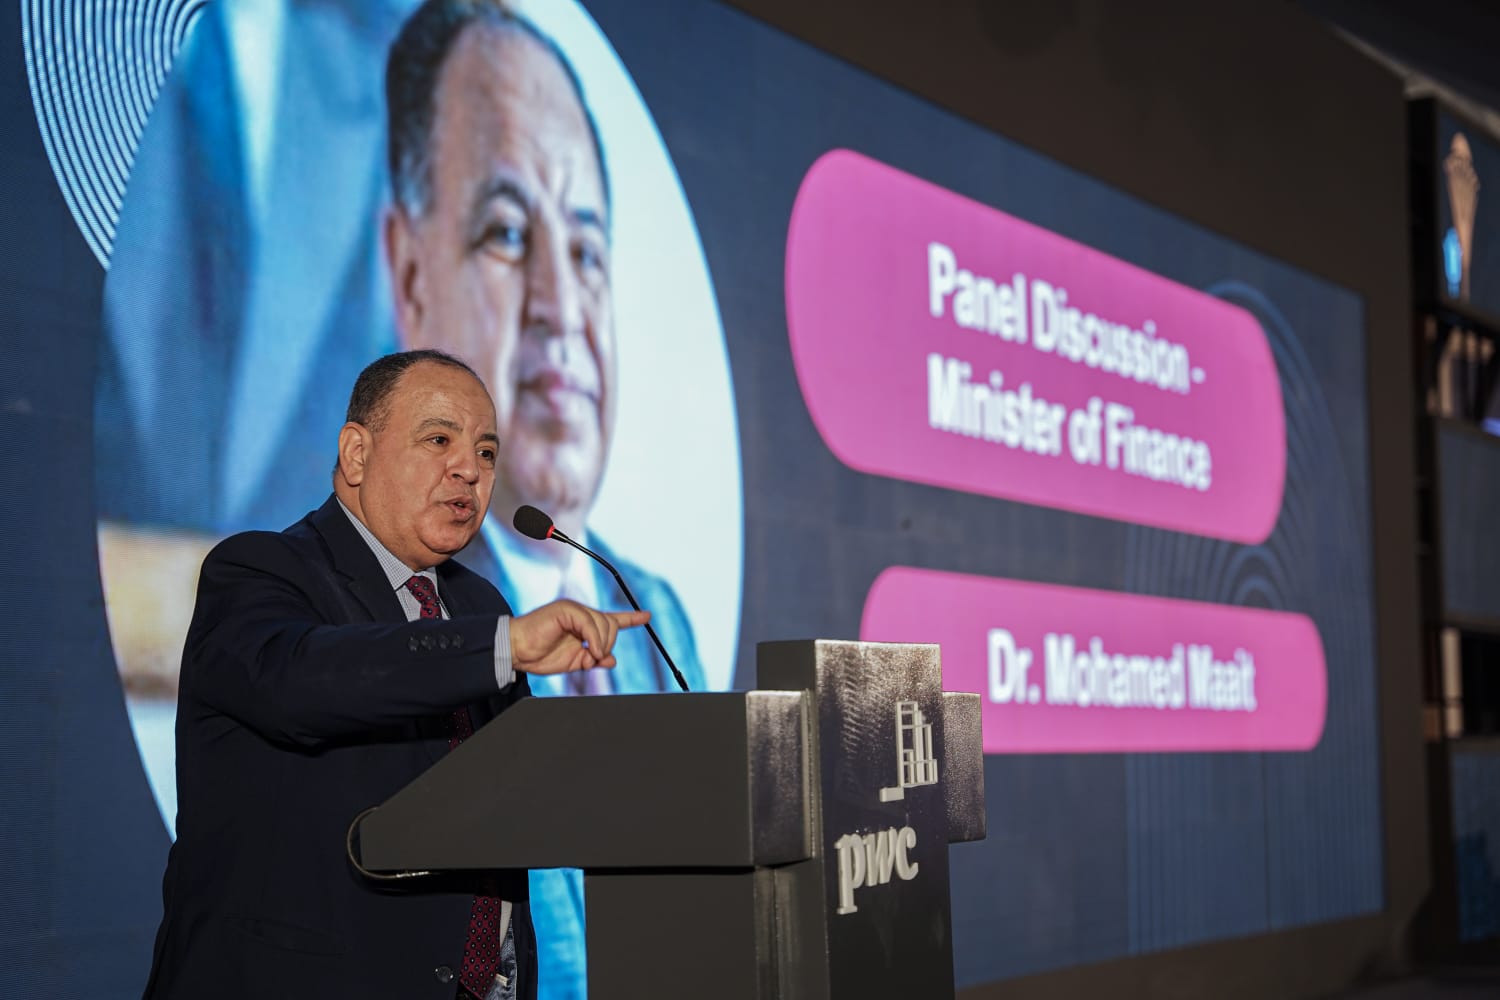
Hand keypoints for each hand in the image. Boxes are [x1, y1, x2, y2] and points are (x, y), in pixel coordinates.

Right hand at [510, 599, 650, 674]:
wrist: (517, 651)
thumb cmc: (540, 655)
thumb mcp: (574, 662)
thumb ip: (593, 659)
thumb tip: (612, 659)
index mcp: (583, 626)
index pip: (611, 619)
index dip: (631, 618)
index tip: (647, 616)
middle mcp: (581, 614)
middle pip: (611, 624)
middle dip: (608, 644)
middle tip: (593, 658)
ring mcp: (573, 610)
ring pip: (604, 623)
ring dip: (601, 645)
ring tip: (588, 657)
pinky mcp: (566, 609)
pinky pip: (591, 623)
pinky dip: (595, 640)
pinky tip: (590, 650)